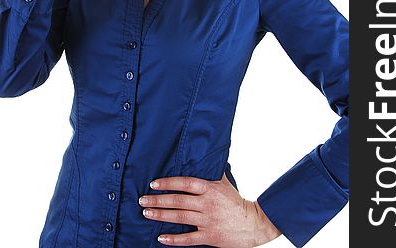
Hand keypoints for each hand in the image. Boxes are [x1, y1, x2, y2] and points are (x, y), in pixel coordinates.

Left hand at [139, 170, 280, 246]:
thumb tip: (204, 156)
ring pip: (179, 217)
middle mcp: (207, 204)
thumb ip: (211, 172)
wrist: (253, 223)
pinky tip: (161, 237)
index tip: (154, 184)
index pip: (184, 183)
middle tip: (142, 199)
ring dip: (161, 215)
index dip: (168, 183)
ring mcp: (207, 221)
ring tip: (146, 212)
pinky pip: (188, 239)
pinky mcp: (210, 237)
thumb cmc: (236, 202)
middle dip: (158, 200)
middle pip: (178, 200)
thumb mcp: (224, 183)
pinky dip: (173, 239)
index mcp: (209, 188)